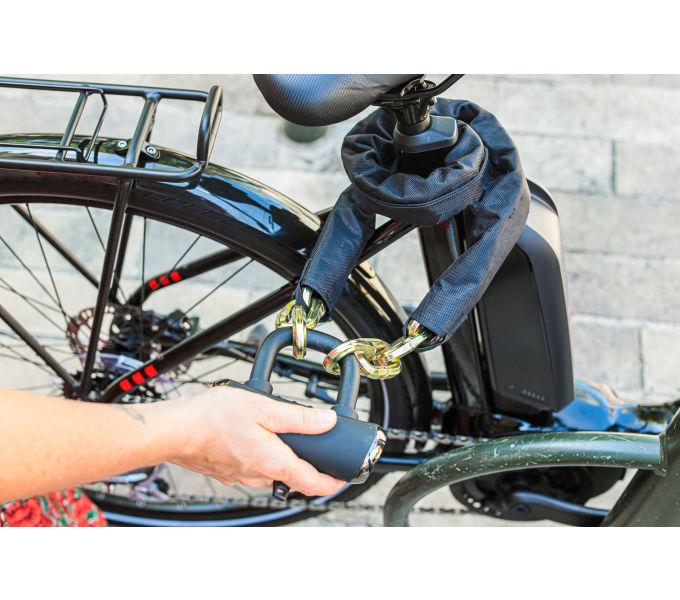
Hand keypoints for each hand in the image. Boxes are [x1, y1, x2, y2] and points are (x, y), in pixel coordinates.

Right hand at [170, 386, 344, 495]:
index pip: (312, 483)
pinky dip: (258, 455)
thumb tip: (327, 422)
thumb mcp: (265, 408)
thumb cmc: (214, 418)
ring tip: (280, 434)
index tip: (343, 479)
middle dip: (304, 463)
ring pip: (270, 471)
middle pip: (292, 476)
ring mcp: (240, 476)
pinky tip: (251, 436)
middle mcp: (258, 475)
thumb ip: (299, 418)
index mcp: (273, 462)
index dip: (332, 483)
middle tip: (314, 446)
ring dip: (279, 458)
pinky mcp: (225, 471)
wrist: (175, 430)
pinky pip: (250, 467)